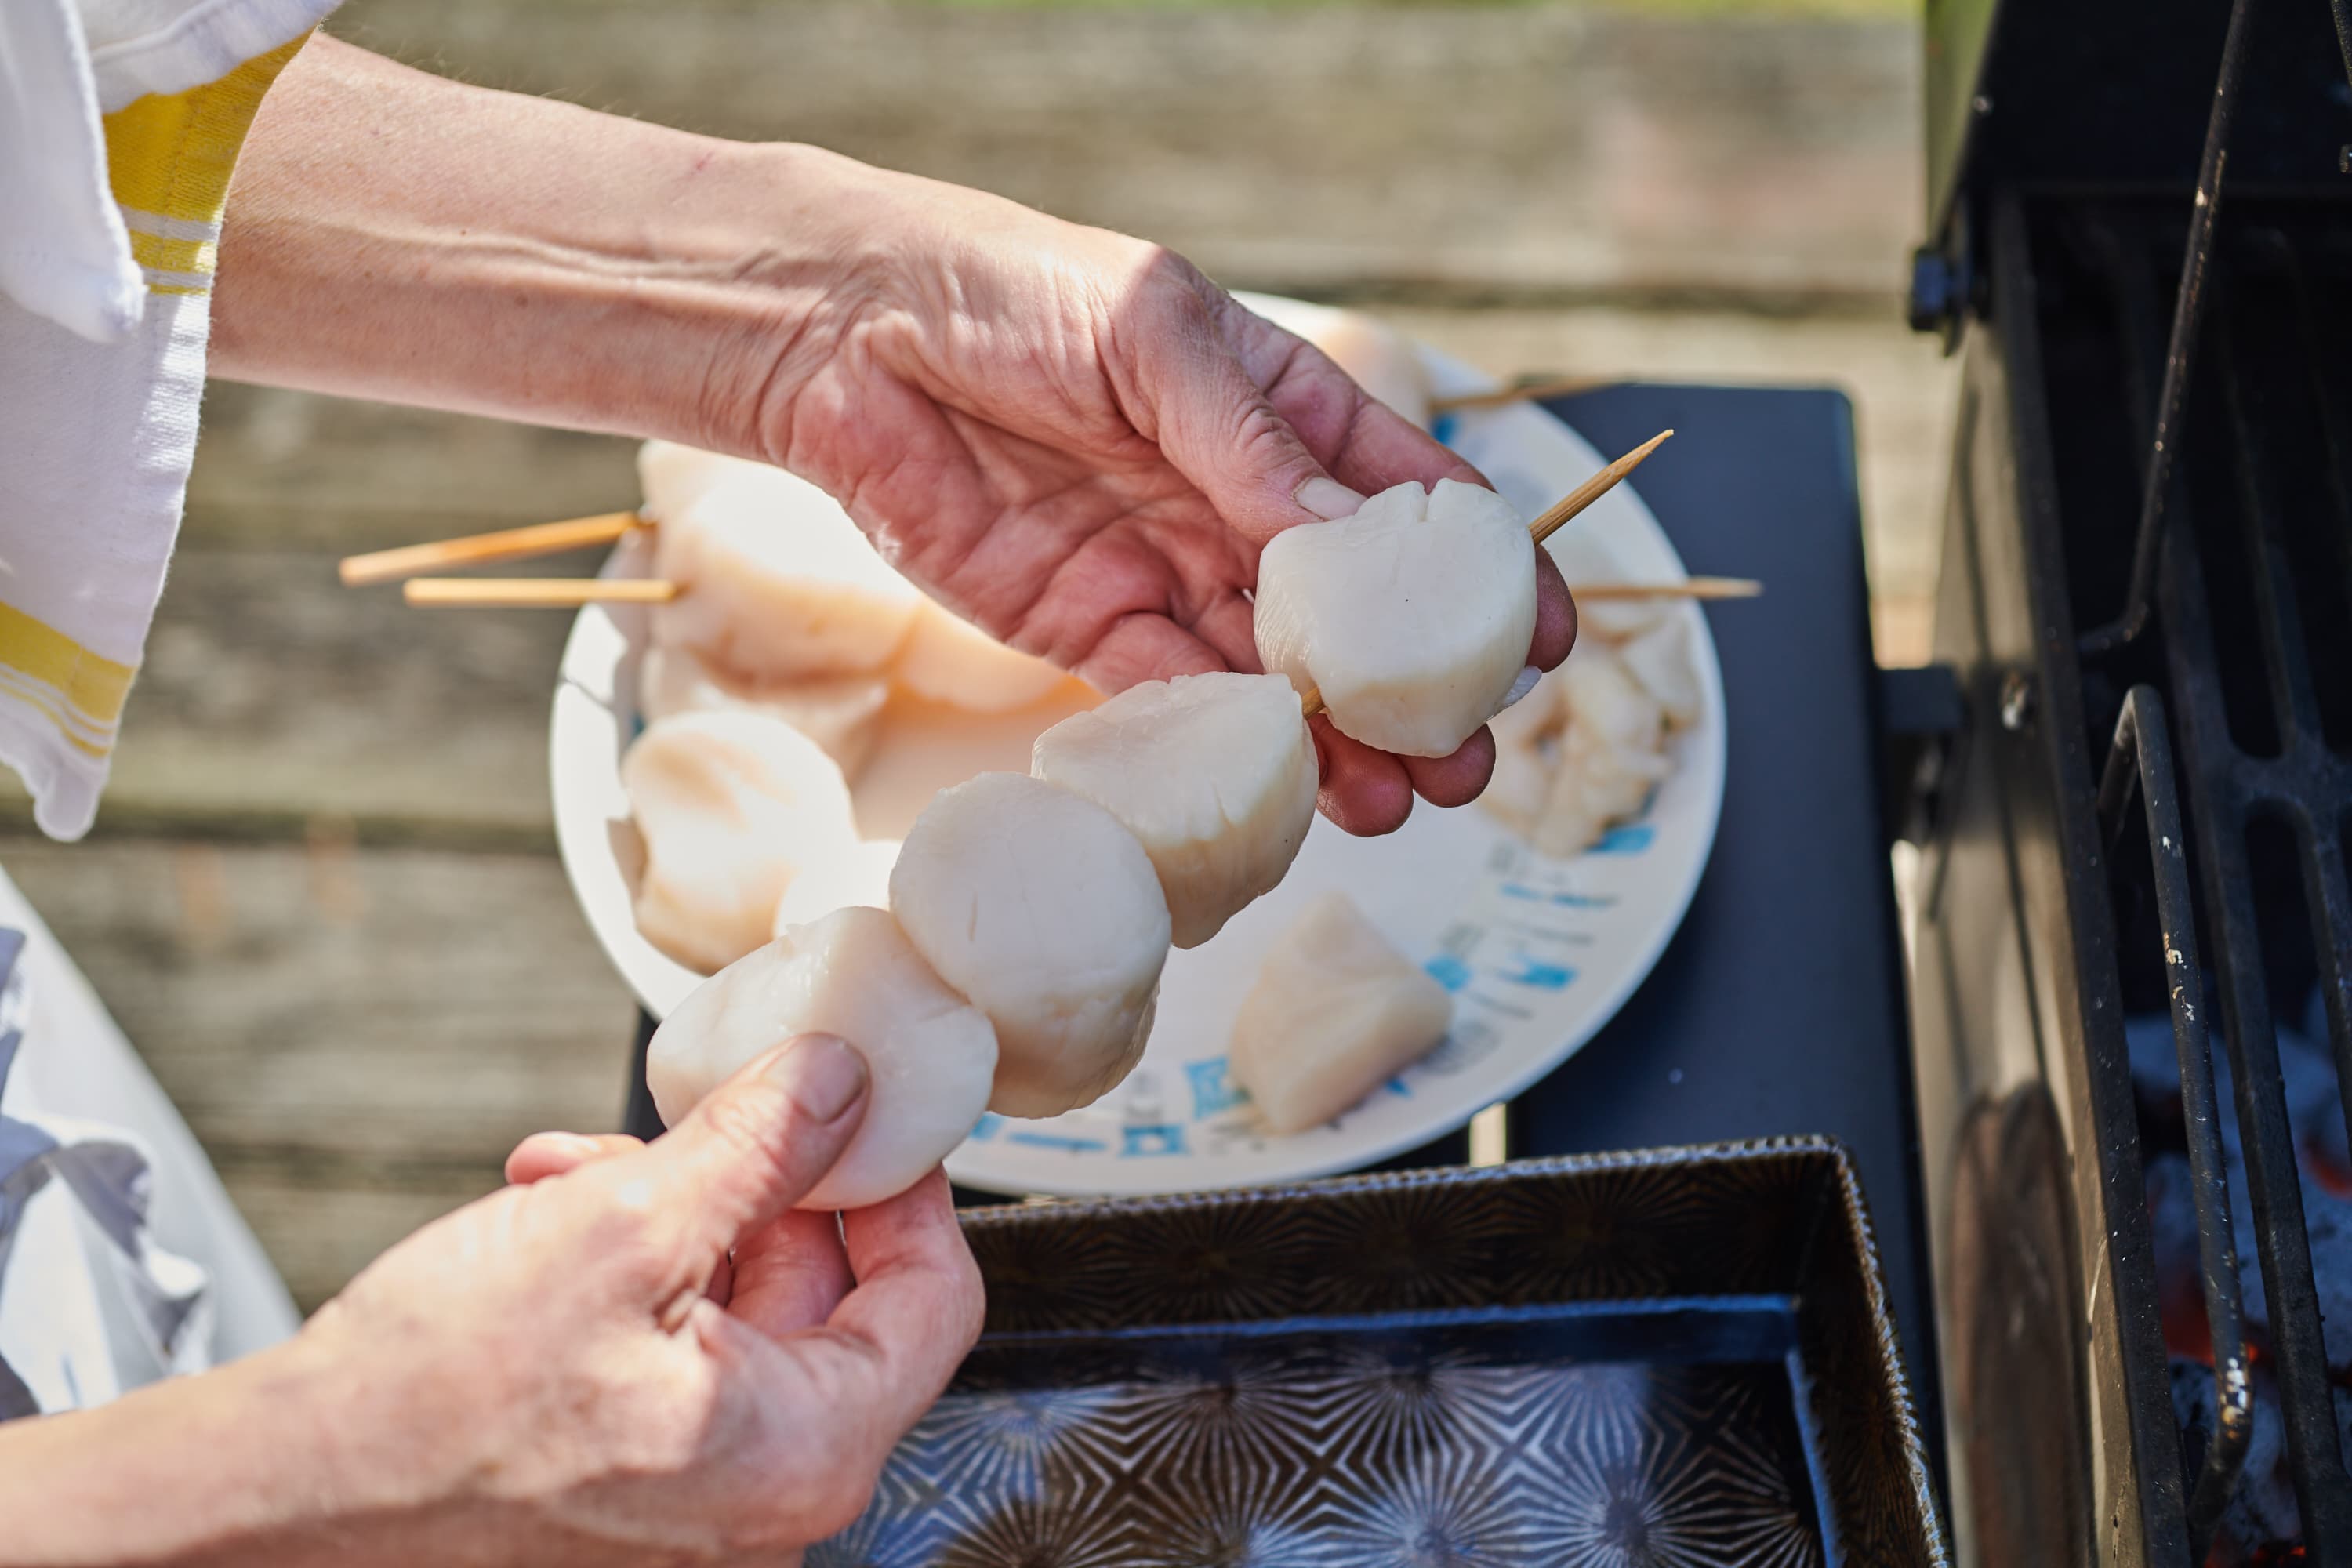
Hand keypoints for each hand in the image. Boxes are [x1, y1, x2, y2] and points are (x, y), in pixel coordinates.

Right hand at [0, 1034, 981, 1566]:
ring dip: (675, 1208)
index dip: (904, 1185)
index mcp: (806, 1451)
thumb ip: (758, 1146)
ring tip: (584, 1160)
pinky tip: (554, 1202)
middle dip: (757, 1182)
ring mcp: (703, 1491)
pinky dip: (632, 1265)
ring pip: (742, 1304)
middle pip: (833, 1294)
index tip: (862, 1109)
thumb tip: (842, 1077)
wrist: (286, 1493)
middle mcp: (771, 1490)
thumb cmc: (435, 1401)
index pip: (933, 1298)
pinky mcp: (637, 1475)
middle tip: (703, 1114)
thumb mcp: (624, 1226)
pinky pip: (679, 1346)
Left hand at [729, 152, 1575, 834]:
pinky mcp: (1087, 626)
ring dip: (1333, 741)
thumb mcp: (1149, 337)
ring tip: (1394, 805)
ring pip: (1273, 673)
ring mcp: (1165, 566)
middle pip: (1352, 611)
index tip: (1546, 641)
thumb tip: (1346, 546)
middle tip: (1467, 764)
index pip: (1407, 496)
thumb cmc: (1005, 290)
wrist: (842, 336)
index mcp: (1276, 405)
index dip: (1484, 571)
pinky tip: (1281, 790)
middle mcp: (1234, 496)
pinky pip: (1172, 697)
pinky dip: (1226, 745)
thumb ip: (1245, 445)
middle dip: (1416, 690)